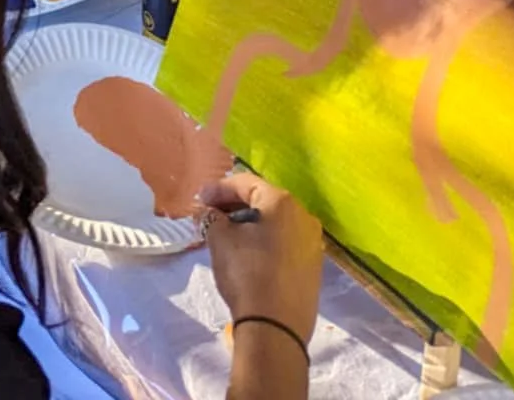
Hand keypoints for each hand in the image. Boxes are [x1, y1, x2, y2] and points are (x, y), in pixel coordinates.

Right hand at [201, 171, 322, 342]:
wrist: (276, 329)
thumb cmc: (247, 274)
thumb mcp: (221, 240)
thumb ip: (212, 218)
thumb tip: (208, 212)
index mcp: (283, 202)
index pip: (246, 183)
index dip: (220, 189)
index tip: (200, 199)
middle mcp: (304, 216)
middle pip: (264, 201)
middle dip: (235, 206)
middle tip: (211, 215)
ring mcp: (312, 243)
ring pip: (276, 224)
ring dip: (250, 225)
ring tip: (226, 235)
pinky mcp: (313, 268)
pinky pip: (285, 243)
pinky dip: (265, 242)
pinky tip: (248, 253)